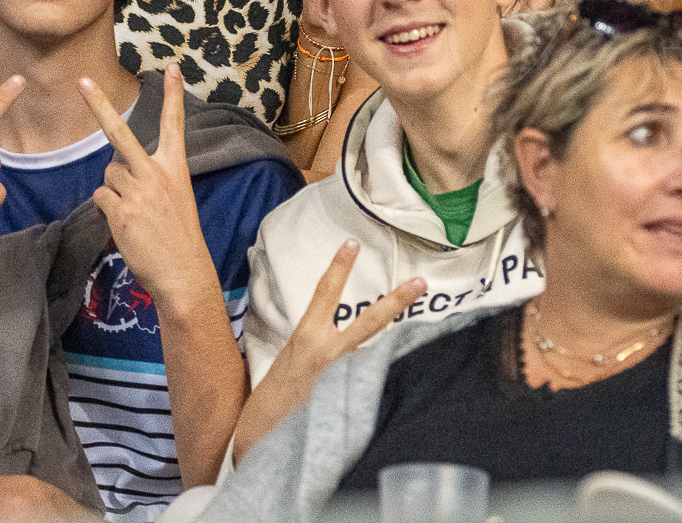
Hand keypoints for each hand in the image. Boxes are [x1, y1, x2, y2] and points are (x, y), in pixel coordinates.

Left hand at [82, 73, 219, 316]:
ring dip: (114, 190)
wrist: (183, 270)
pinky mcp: (121, 211)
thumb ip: (150, 178)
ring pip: (107, 174)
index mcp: (175, 167)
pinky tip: (125, 223)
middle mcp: (156, 173)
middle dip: (99, 105)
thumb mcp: (175, 198)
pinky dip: (108, 209)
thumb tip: (116, 172)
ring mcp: (137, 191)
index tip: (172, 67)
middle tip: (82, 80)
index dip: (173, 95)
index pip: (174, 124)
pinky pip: (101, 197)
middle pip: (120, 133)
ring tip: (134, 213)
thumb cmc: (179, 236)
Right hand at [251, 241, 424, 424]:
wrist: (260, 438)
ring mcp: (343, 378)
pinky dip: (381, 382)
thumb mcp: (292, 359)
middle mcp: (329, 354)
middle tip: (421, 283)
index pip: (325, 293)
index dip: (339, 266)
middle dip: (398, 300)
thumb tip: (346, 338)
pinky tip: (390, 389)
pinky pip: (374, 383)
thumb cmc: (274, 397)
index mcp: (307, 338)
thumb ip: (319, 343)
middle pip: (371, 321)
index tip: (352, 243)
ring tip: (409, 349)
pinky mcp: (353, 401)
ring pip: (377, 356)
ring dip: (390, 355)